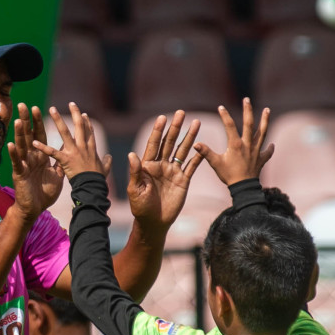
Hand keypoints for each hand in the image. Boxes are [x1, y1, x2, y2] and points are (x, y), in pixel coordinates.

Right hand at [7, 103, 63, 218]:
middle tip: (23, 105)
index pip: (39, 135)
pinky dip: (14, 154)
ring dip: (19, 133)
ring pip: (21, 146)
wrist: (35, 209)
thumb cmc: (44, 192)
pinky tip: (11, 145)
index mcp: (40, 156)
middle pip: (28, 135)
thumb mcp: (56, 174)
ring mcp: (24, 165)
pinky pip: (16, 162)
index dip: (38, 122)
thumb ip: (59, 161)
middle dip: (26, 120)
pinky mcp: (19, 174)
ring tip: (17, 120)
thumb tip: (66, 150)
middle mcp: (30, 157)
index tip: (37, 108)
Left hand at [31, 103, 112, 180]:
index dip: (87, 123)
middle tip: (71, 103)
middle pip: (80, 126)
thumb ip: (106, 162)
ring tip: (52, 109)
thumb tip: (109, 157)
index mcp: (91, 149)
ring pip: (65, 133)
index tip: (84, 114)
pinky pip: (52, 152)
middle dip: (75, 114)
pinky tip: (34, 141)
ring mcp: (74, 152)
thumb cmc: (97, 181)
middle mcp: (83, 147)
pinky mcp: (66, 159)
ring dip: (58, 120)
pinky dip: (42, 147)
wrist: (92, 187)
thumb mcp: (105, 169)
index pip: (89, 132)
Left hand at [127, 110, 205, 229]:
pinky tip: (203, 146)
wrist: (154, 222)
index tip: (162, 117)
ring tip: (196, 122)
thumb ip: (135, 172)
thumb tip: (131, 154)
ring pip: (183, 150)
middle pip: (170, 142)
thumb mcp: (135, 189)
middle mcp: (161, 165)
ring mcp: (173, 171)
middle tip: (182, 112)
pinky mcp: (183, 180)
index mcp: (148, 165)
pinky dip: (198, 157)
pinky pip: (192, 166)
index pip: (154, 144)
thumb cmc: (140, 206)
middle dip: (175, 128)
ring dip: (189, 137)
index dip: (158, 131)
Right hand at [194, 98, 273, 186]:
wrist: (244, 188)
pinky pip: (267, 152)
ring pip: (262, 133)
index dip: (225, 115)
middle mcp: (247, 145)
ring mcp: (256, 151)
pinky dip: (269, 148)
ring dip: (265, 121)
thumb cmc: (229, 176)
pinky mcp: (261, 159)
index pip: (229, 126)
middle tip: (247, 99)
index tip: (221, 107)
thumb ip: (206, 152)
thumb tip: (195, 143)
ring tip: (267, 110)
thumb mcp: (215, 163)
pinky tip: (271, 144)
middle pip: (249, 124)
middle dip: (248, 110)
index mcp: (235, 144)